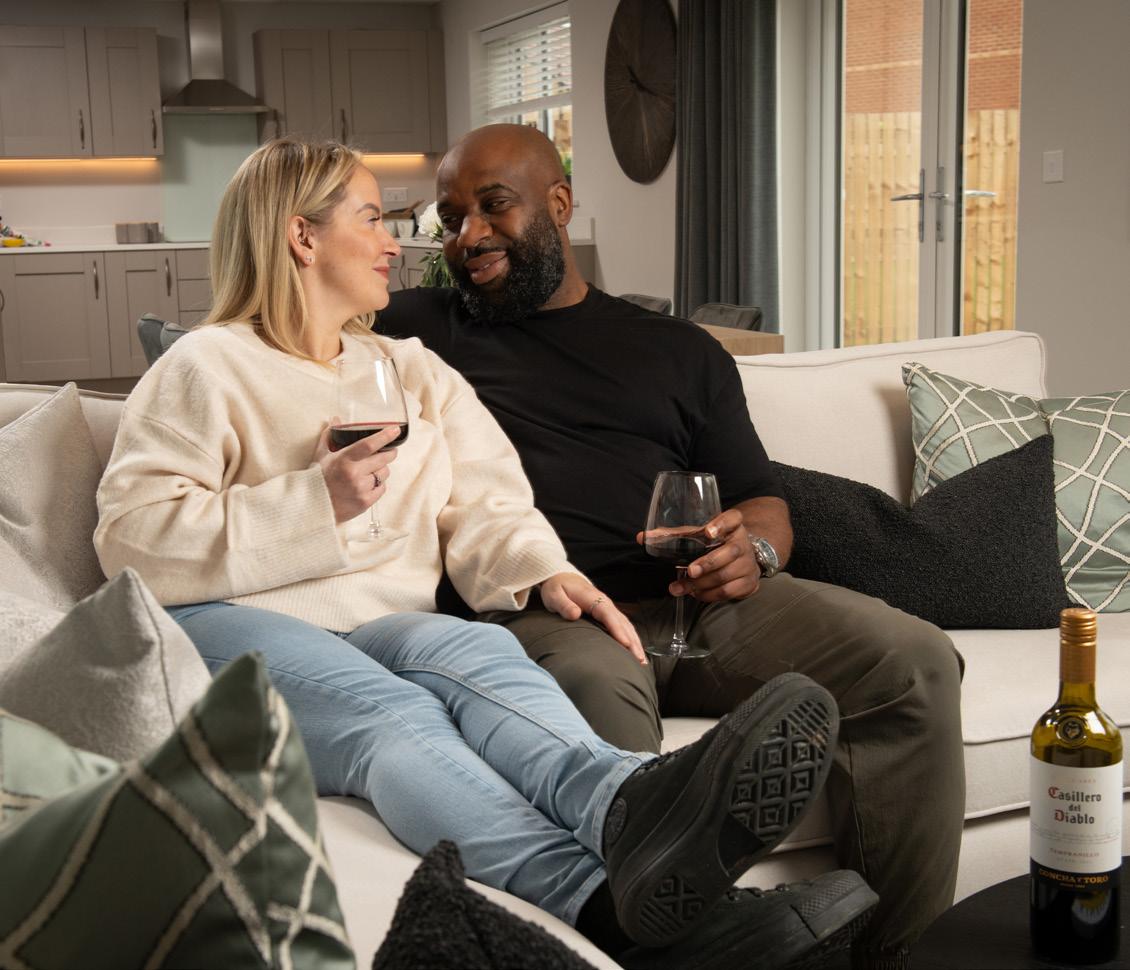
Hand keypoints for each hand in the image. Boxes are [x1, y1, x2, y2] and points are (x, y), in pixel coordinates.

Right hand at [315, 420, 399, 523]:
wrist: (311, 506)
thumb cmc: (317, 478)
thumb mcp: (321, 455)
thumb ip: (329, 436)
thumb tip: (336, 419)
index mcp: (344, 460)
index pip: (369, 445)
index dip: (384, 436)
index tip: (395, 430)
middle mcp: (354, 475)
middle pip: (384, 458)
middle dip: (390, 452)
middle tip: (390, 450)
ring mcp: (361, 490)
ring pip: (384, 473)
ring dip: (382, 469)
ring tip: (372, 469)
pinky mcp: (366, 503)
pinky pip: (382, 488)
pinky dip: (378, 484)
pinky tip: (369, 483)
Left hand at [539, 573, 647, 664]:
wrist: (561, 578)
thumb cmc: (557, 588)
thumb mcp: (554, 595)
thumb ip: (564, 605)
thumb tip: (575, 614)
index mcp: (593, 598)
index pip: (608, 615)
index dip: (618, 629)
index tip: (626, 644)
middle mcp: (605, 603)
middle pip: (623, 623)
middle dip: (633, 641)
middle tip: (640, 660)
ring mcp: (608, 608)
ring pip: (626, 626)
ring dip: (635, 642)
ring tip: (642, 661)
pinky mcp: (608, 614)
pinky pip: (623, 626)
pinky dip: (631, 638)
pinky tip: (634, 651)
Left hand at [637, 508, 760, 602]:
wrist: (743, 560)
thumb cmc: (714, 545)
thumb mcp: (698, 535)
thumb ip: (673, 535)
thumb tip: (642, 537)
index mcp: (733, 526)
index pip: (733, 519)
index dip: (721, 524)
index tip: (708, 532)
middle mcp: (743, 543)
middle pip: (729, 553)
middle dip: (707, 563)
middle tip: (689, 571)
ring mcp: (748, 564)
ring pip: (725, 576)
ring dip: (701, 584)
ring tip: (681, 587)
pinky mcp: (749, 583)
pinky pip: (727, 592)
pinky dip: (709, 595)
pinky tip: (696, 593)